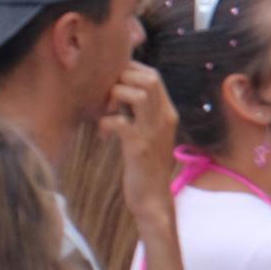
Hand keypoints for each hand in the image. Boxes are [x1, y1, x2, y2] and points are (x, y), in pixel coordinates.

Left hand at [99, 61, 179, 226]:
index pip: (153, 75)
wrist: (153, 198)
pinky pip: (120, 122)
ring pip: (138, 94)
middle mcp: (164, 119)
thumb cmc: (145, 163)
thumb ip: (140, 111)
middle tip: (109, 97)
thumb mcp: (148, 132)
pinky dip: (106, 123)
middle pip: (149, 78)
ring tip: (106, 112)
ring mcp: (153, 132)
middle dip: (122, 79)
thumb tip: (119, 88)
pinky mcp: (139, 147)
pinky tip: (103, 135)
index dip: (129, 71)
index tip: (112, 83)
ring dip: (115, 97)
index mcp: (166, 113)